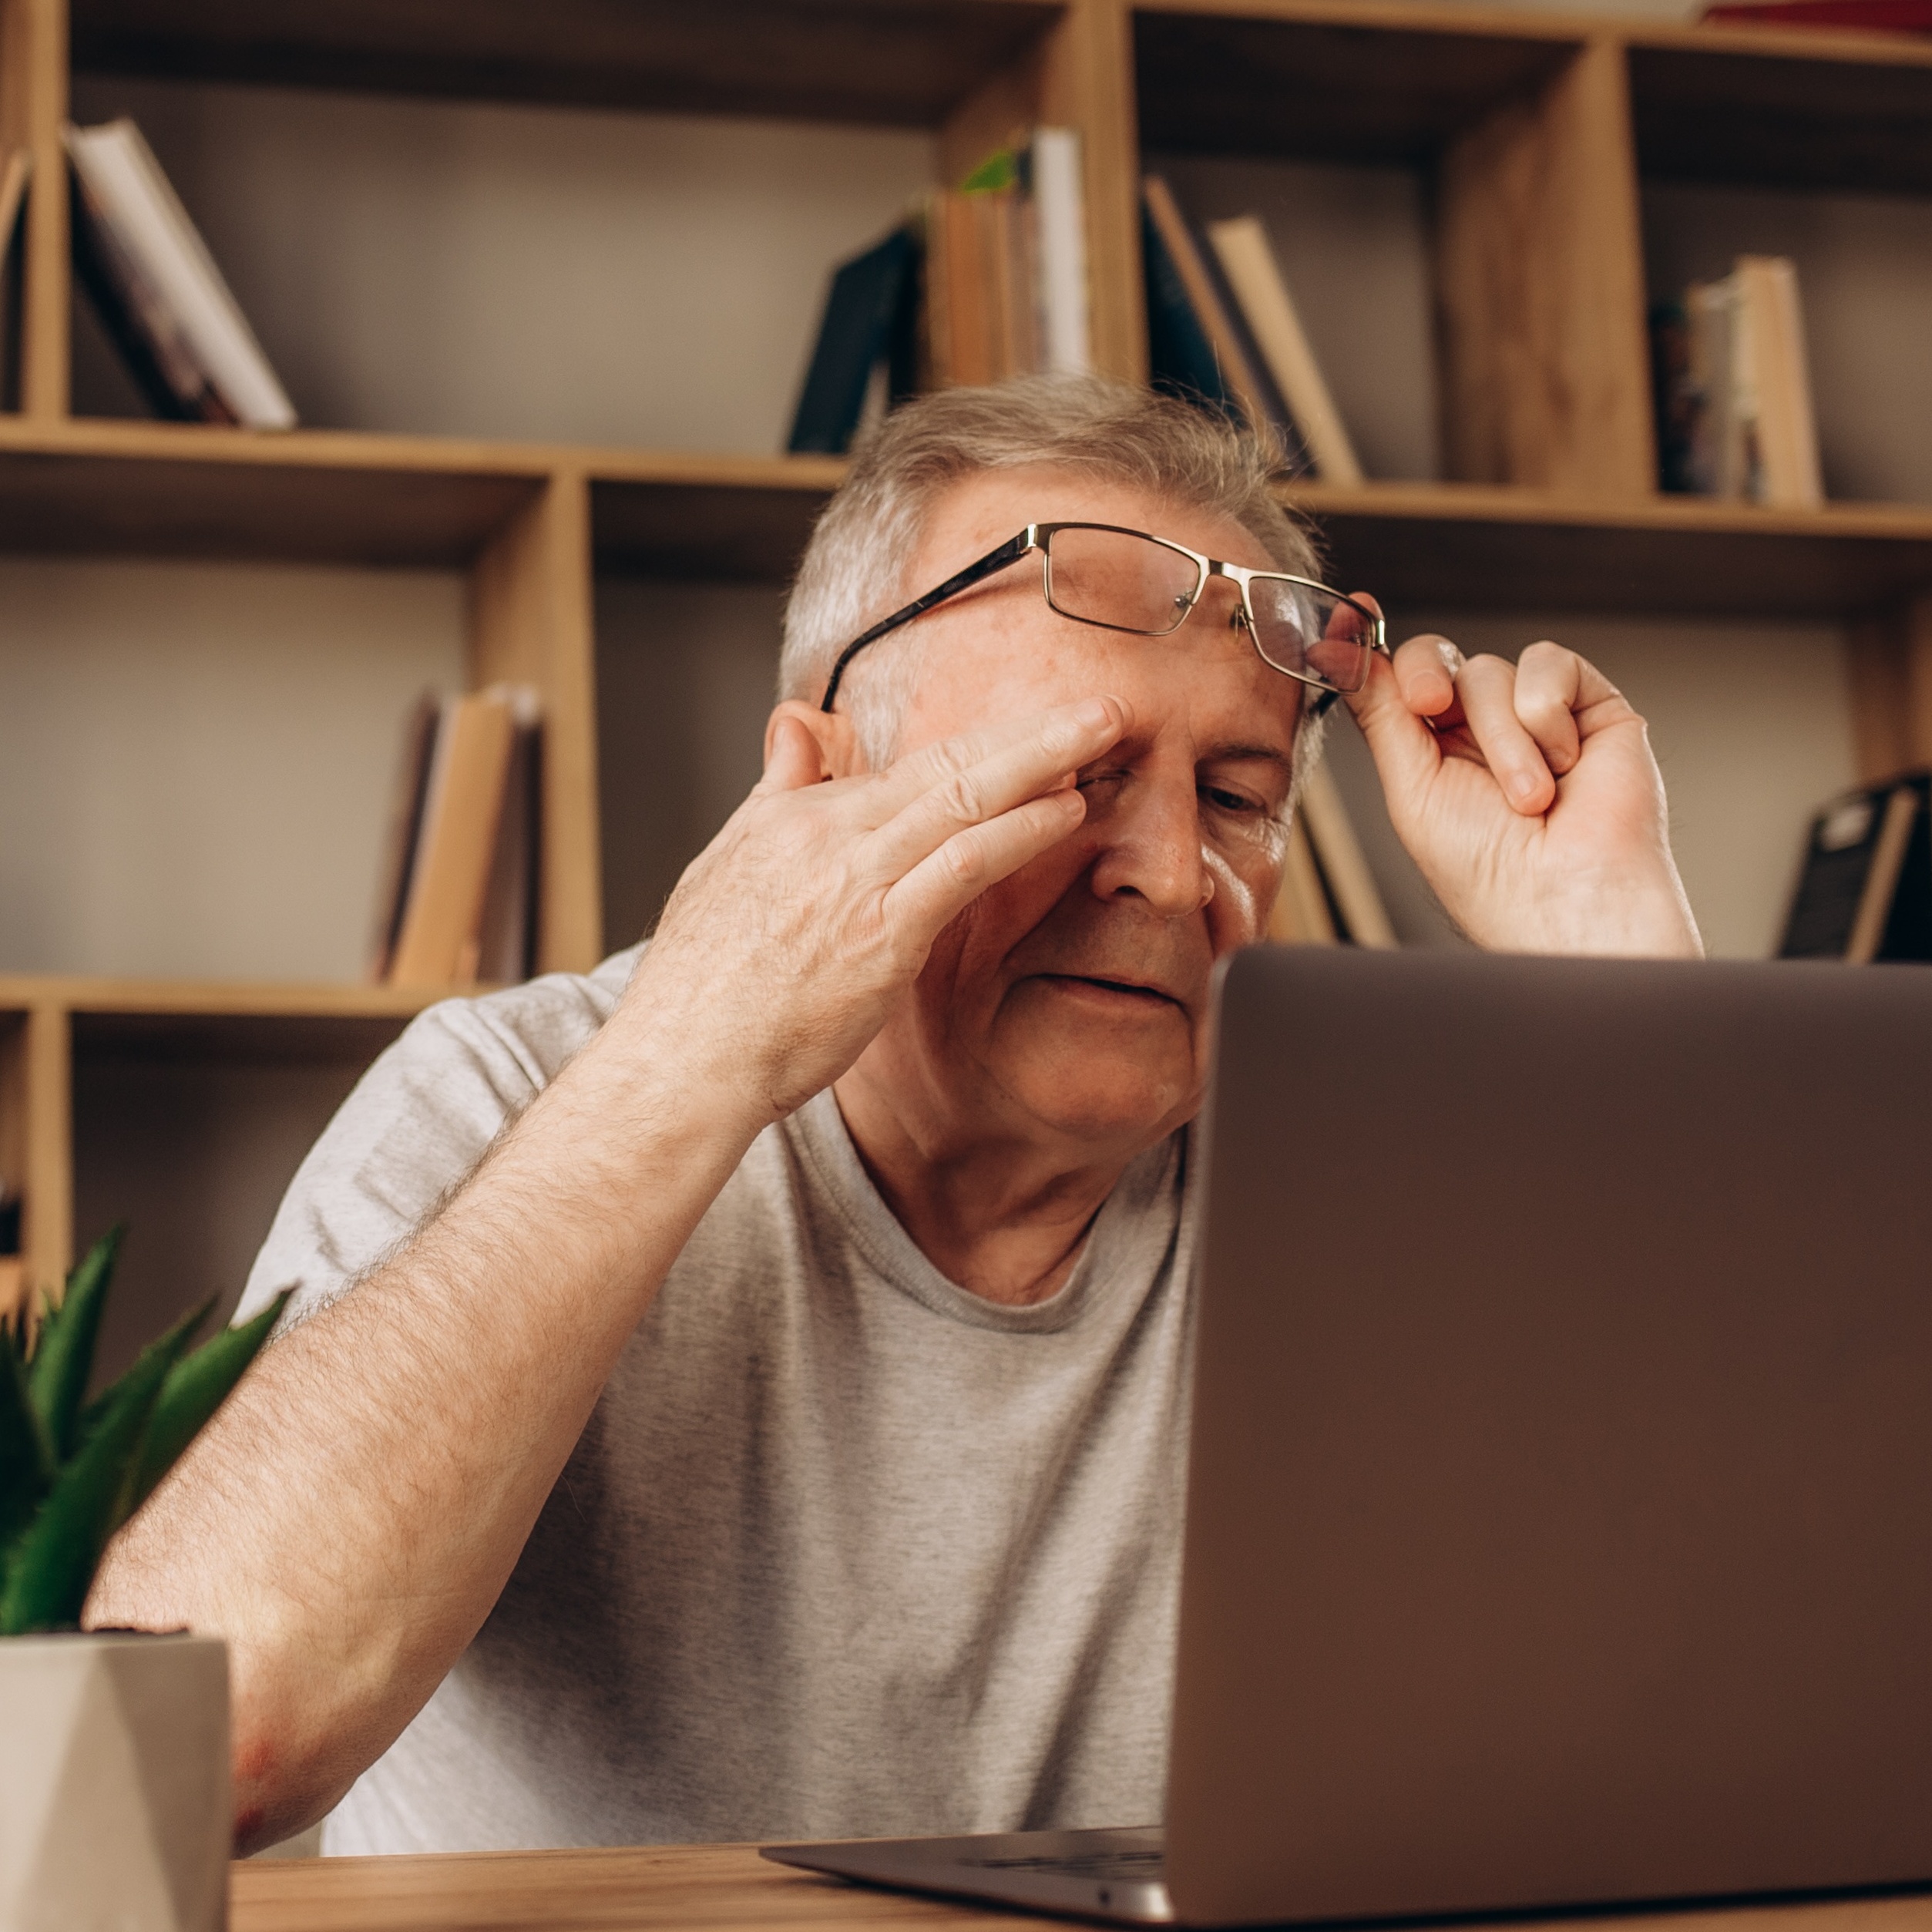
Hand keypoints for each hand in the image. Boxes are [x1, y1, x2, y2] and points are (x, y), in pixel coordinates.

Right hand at [612, 697, 1130, 1128]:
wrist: (684, 1057)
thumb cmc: (703, 984)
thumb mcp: (728, 860)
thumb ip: (777, 789)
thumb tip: (795, 725)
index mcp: (794, 816)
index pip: (907, 765)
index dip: (986, 746)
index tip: (1042, 733)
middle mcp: (829, 833)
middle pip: (946, 759)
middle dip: (1033, 727)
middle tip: (1101, 704)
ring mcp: (856, 880)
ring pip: (963, 794)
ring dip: (1043, 759)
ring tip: (1105, 733)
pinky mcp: (881, 933)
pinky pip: (964, 861)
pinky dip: (1019, 828)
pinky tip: (1066, 810)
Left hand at [1345, 629, 1701, 958]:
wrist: (1568, 896)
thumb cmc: (1487, 869)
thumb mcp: (1411, 788)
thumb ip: (1381, 715)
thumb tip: (1340, 649)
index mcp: (1434, 754)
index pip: (1399, 684)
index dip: (1374, 650)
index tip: (1354, 609)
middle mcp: (1483, 731)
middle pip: (1439, 660)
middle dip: (1428, 681)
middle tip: (1432, 709)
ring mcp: (1538, 717)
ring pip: (1489, 671)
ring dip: (1501, 738)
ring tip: (1528, 799)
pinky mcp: (1592, 706)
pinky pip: (1548, 664)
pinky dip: (1545, 713)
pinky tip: (1566, 764)